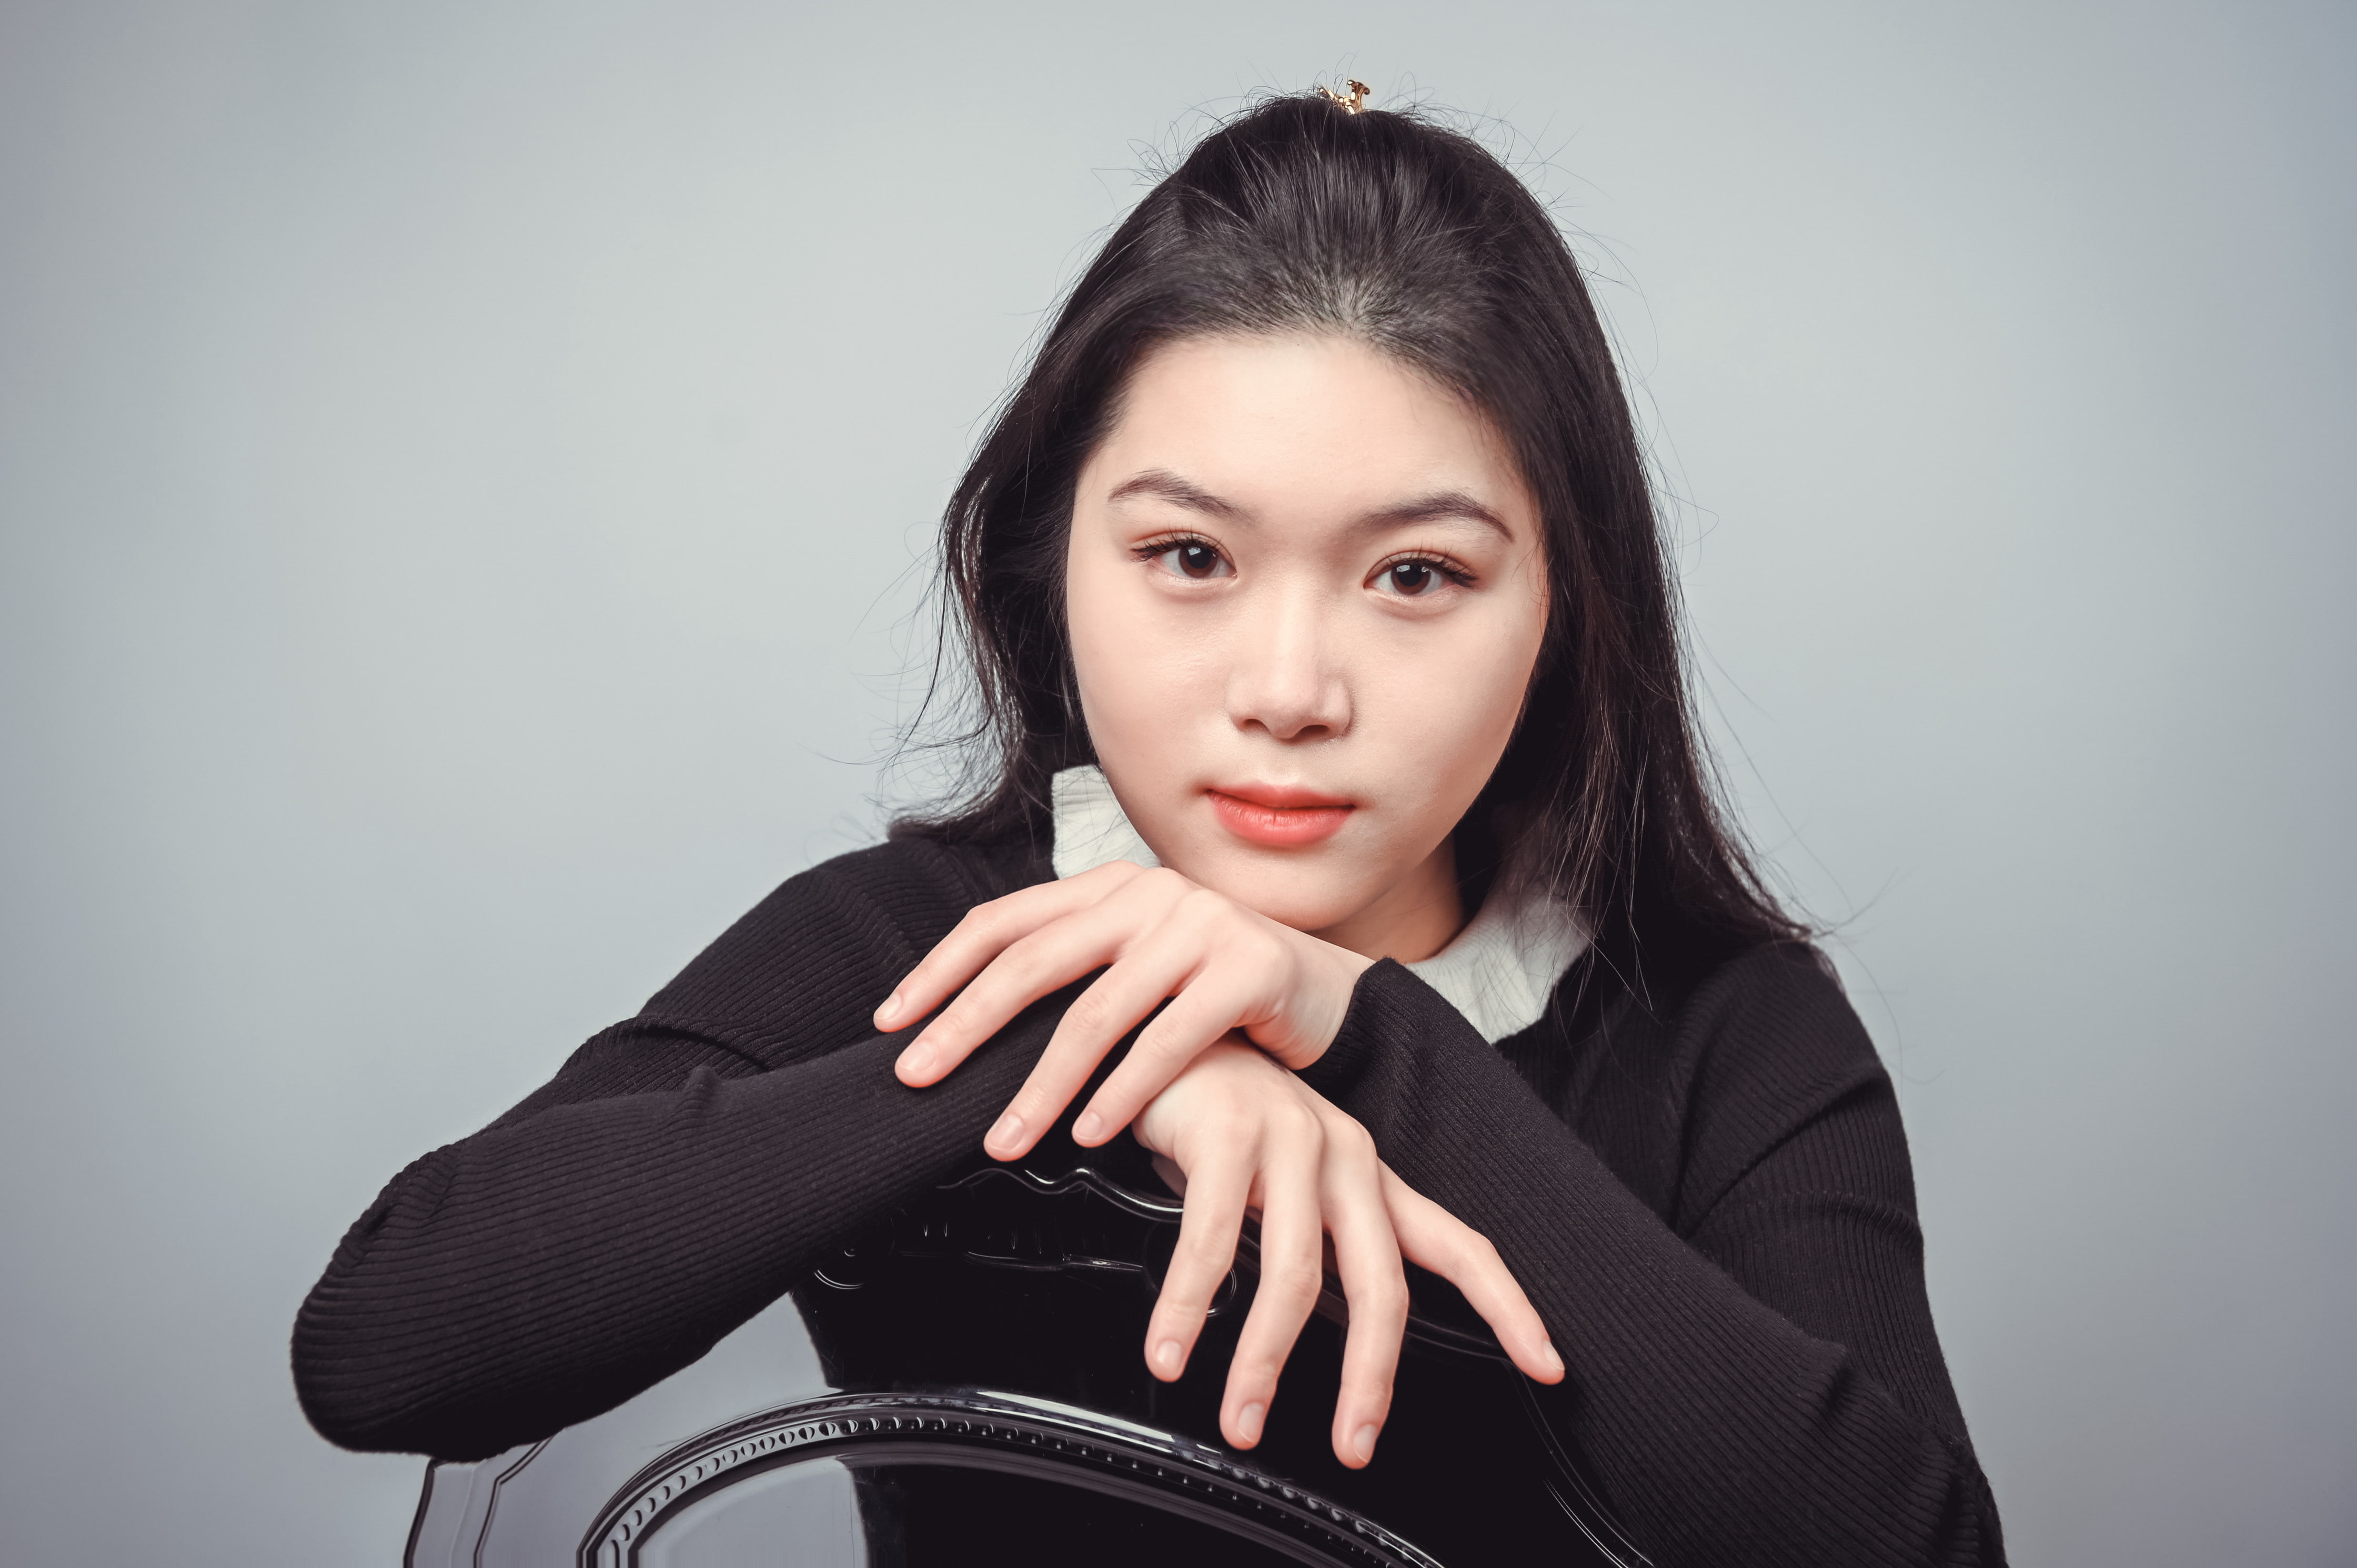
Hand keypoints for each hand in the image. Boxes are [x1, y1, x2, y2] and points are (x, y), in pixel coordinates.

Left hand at [877, 861, 1374, 1159]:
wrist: (1329, 994)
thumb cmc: (1216, 992)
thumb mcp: (1139, 965)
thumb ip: (1074, 973)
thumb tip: (969, 1017)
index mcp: (1109, 887)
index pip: (1004, 920)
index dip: (938, 970)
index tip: (889, 1023)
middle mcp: (1148, 894)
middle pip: (1034, 962)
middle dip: (965, 1025)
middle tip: (917, 1078)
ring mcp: (1201, 925)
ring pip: (1097, 1012)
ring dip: (1041, 1085)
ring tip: (1004, 1140)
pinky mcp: (1248, 968)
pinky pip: (1170, 1039)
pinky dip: (1124, 1091)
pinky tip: (1091, 1134)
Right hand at [1131, 1039, 1563, 1467]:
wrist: (1157, 1031)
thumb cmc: (1216, 1118)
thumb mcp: (1275, 1188)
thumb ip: (1298, 1252)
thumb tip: (1297, 1343)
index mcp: (1367, 1176)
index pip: (1460, 1246)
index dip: (1509, 1307)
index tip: (1547, 1366)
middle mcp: (1342, 1156)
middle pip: (1382, 1284)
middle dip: (1371, 1376)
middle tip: (1354, 1444)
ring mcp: (1288, 1138)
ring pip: (1296, 1276)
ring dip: (1262, 1361)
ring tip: (1241, 1420)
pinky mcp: (1227, 1130)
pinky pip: (1210, 1242)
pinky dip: (1187, 1308)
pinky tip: (1171, 1351)